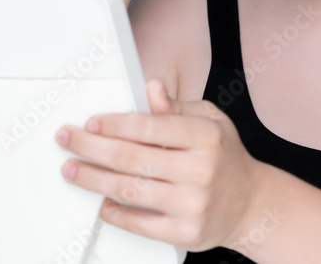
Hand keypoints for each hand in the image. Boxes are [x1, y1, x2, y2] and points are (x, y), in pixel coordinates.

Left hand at [54, 80, 264, 251]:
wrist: (251, 204)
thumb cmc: (225, 158)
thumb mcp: (211, 121)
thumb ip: (177, 108)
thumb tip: (151, 88)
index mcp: (206, 137)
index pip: (149, 127)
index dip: (114, 124)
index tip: (91, 123)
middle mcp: (200, 170)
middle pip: (131, 158)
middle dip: (91, 148)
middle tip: (69, 140)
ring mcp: (192, 204)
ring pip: (129, 190)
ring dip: (92, 179)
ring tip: (73, 170)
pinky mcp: (185, 232)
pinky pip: (138, 223)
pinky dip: (114, 212)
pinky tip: (102, 201)